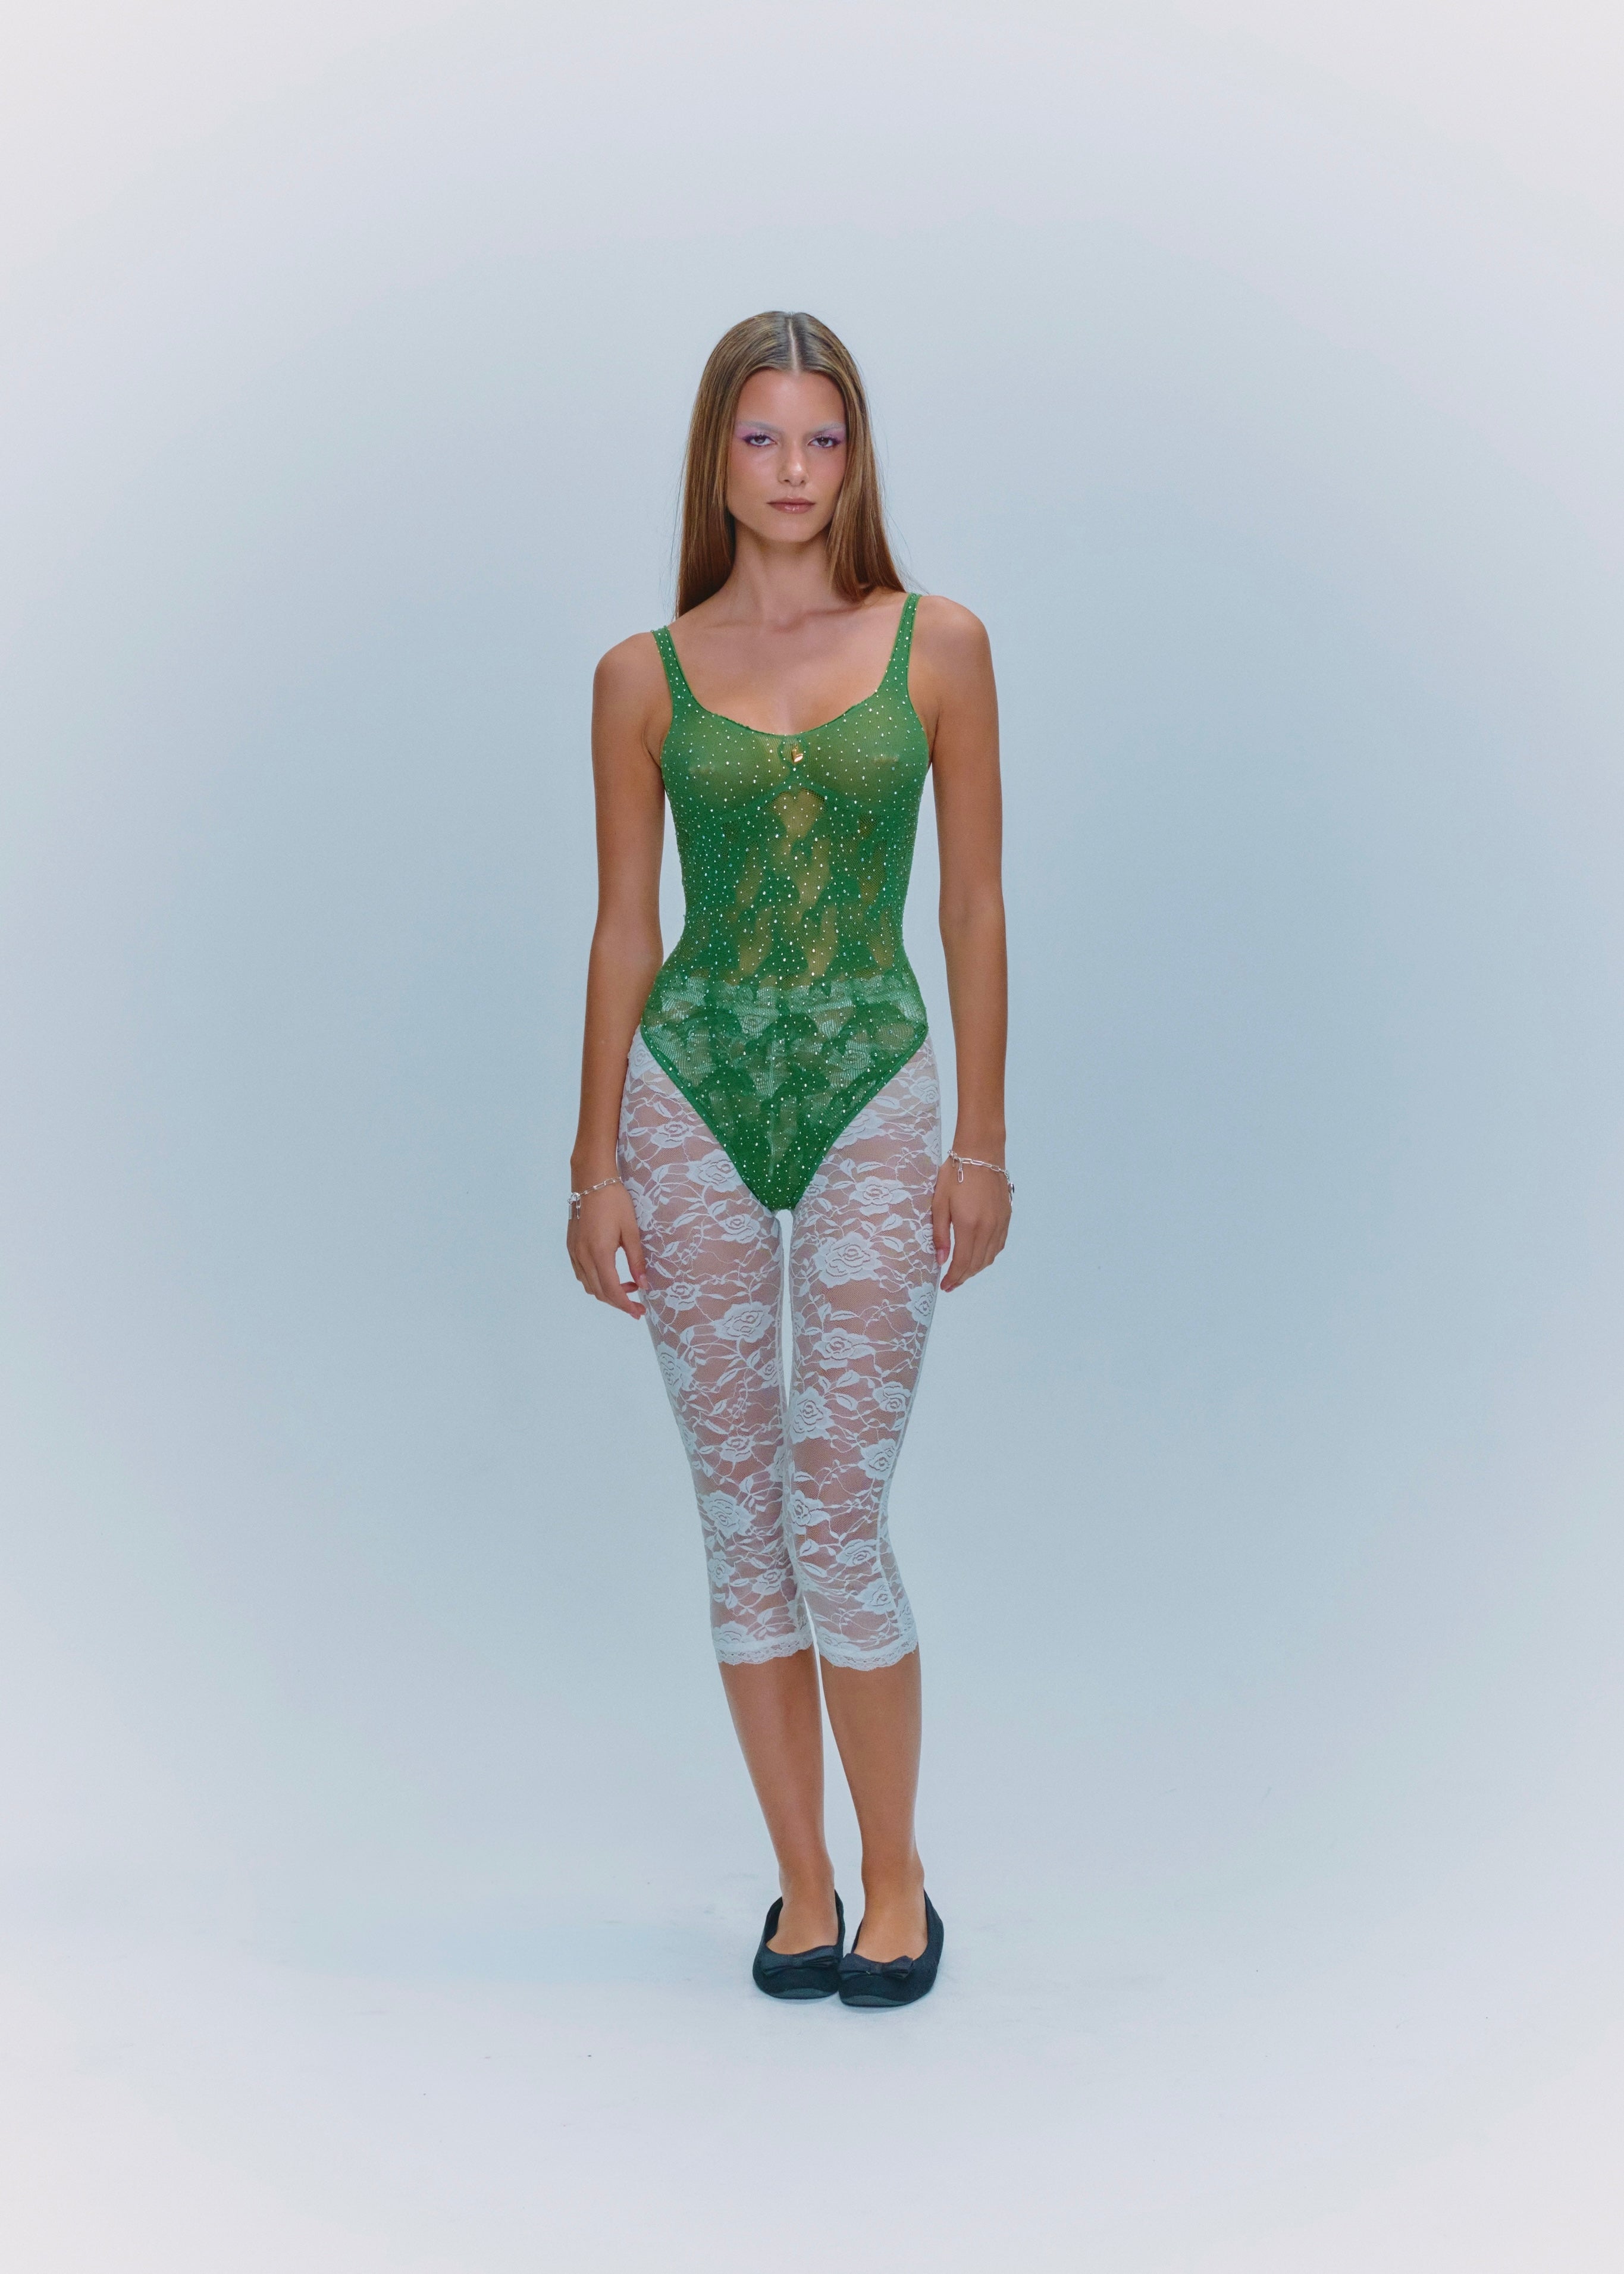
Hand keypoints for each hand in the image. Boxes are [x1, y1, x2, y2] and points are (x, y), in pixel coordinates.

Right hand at [567, 1182, 648, 1317]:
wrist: (591, 1180)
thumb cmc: (614, 1201)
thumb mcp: (630, 1230)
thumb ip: (636, 1259)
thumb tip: (644, 1285)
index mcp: (599, 1253)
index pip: (611, 1290)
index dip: (625, 1305)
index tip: (638, 1313)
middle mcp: (583, 1256)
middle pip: (599, 1292)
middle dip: (618, 1302)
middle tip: (637, 1305)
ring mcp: (574, 1252)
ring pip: (588, 1285)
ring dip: (607, 1291)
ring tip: (628, 1284)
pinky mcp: (571, 1247)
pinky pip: (581, 1273)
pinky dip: (595, 1281)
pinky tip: (609, 1273)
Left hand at [931, 1156, 1010, 1291]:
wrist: (981, 1154)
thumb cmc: (955, 1174)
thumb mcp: (939, 1202)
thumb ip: (940, 1234)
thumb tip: (941, 1260)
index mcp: (969, 1225)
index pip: (963, 1262)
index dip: (954, 1278)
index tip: (945, 1286)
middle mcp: (988, 1228)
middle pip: (977, 1264)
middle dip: (963, 1277)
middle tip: (951, 1284)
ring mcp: (1000, 1223)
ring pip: (990, 1257)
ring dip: (976, 1269)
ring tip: (963, 1273)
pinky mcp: (1006, 1217)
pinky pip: (999, 1245)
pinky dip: (988, 1256)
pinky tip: (979, 1257)